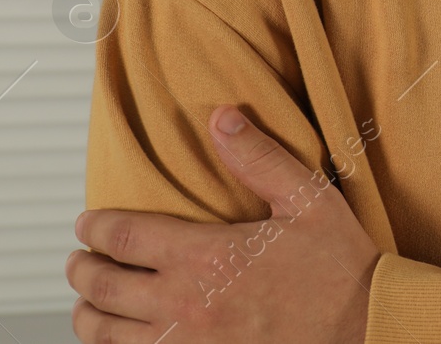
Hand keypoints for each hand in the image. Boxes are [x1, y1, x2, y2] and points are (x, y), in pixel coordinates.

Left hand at [66, 105, 380, 342]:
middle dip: (81, 271)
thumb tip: (223, 118)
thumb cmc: (339, 267)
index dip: (94, 228)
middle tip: (77, 261)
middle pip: (103, 288)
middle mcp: (185, 303)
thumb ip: (259, 157)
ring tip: (86, 304)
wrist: (362, 327)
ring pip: (109, 335)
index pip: (124, 237)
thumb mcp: (308, 199)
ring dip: (88, 316)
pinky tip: (120, 342)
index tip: (86, 223)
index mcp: (206, 256)